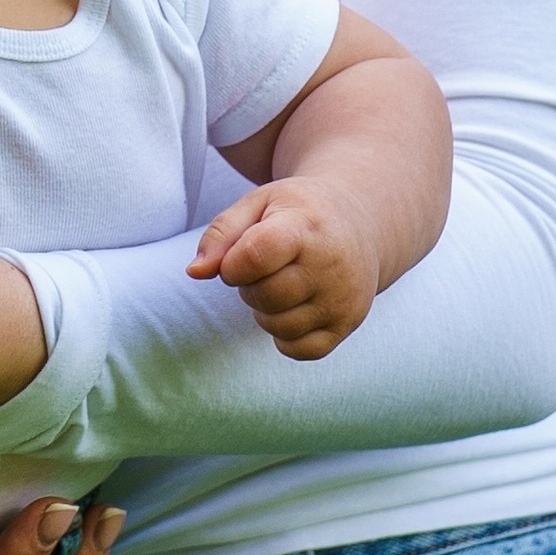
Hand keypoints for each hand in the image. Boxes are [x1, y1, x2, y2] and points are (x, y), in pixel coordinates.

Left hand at [192, 179, 381, 357]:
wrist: (360, 222)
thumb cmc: (298, 213)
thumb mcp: (259, 204)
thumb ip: (221, 233)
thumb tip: (195, 272)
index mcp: (305, 227)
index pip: (255, 257)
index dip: (232, 265)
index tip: (237, 259)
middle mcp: (331, 265)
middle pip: (264, 296)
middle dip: (249, 286)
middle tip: (263, 269)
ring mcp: (342, 299)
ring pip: (279, 327)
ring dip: (266, 311)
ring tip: (281, 284)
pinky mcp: (347, 324)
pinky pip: (299, 350)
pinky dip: (286, 335)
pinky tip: (295, 307)